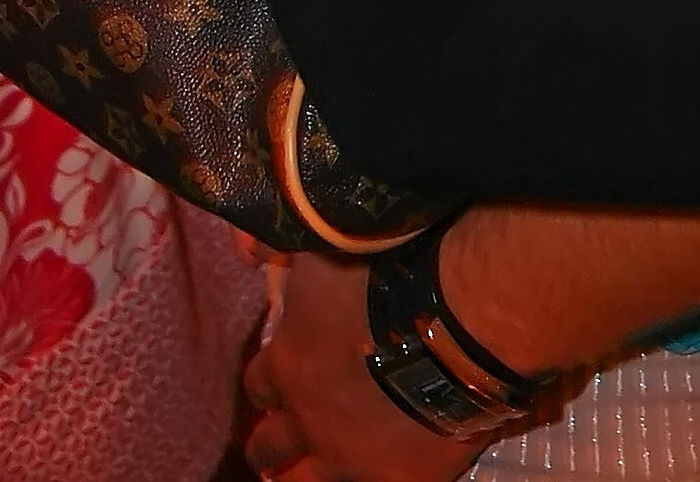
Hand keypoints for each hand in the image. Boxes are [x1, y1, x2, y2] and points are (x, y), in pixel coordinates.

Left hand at [243, 252, 487, 481]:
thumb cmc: (388, 271)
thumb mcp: (323, 242)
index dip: (268, 381)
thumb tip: (245, 248)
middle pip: (270, 446)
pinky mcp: (397, 477)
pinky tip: (385, 470)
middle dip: (273, 442)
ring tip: (306, 474)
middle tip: (281, 440)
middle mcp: (308, 416)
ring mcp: (348, 456)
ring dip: (303, 475)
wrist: (453, 319)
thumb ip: (282, 244)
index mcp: (290, 361)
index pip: (260, 382)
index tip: (279, 378)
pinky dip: (375, 478)